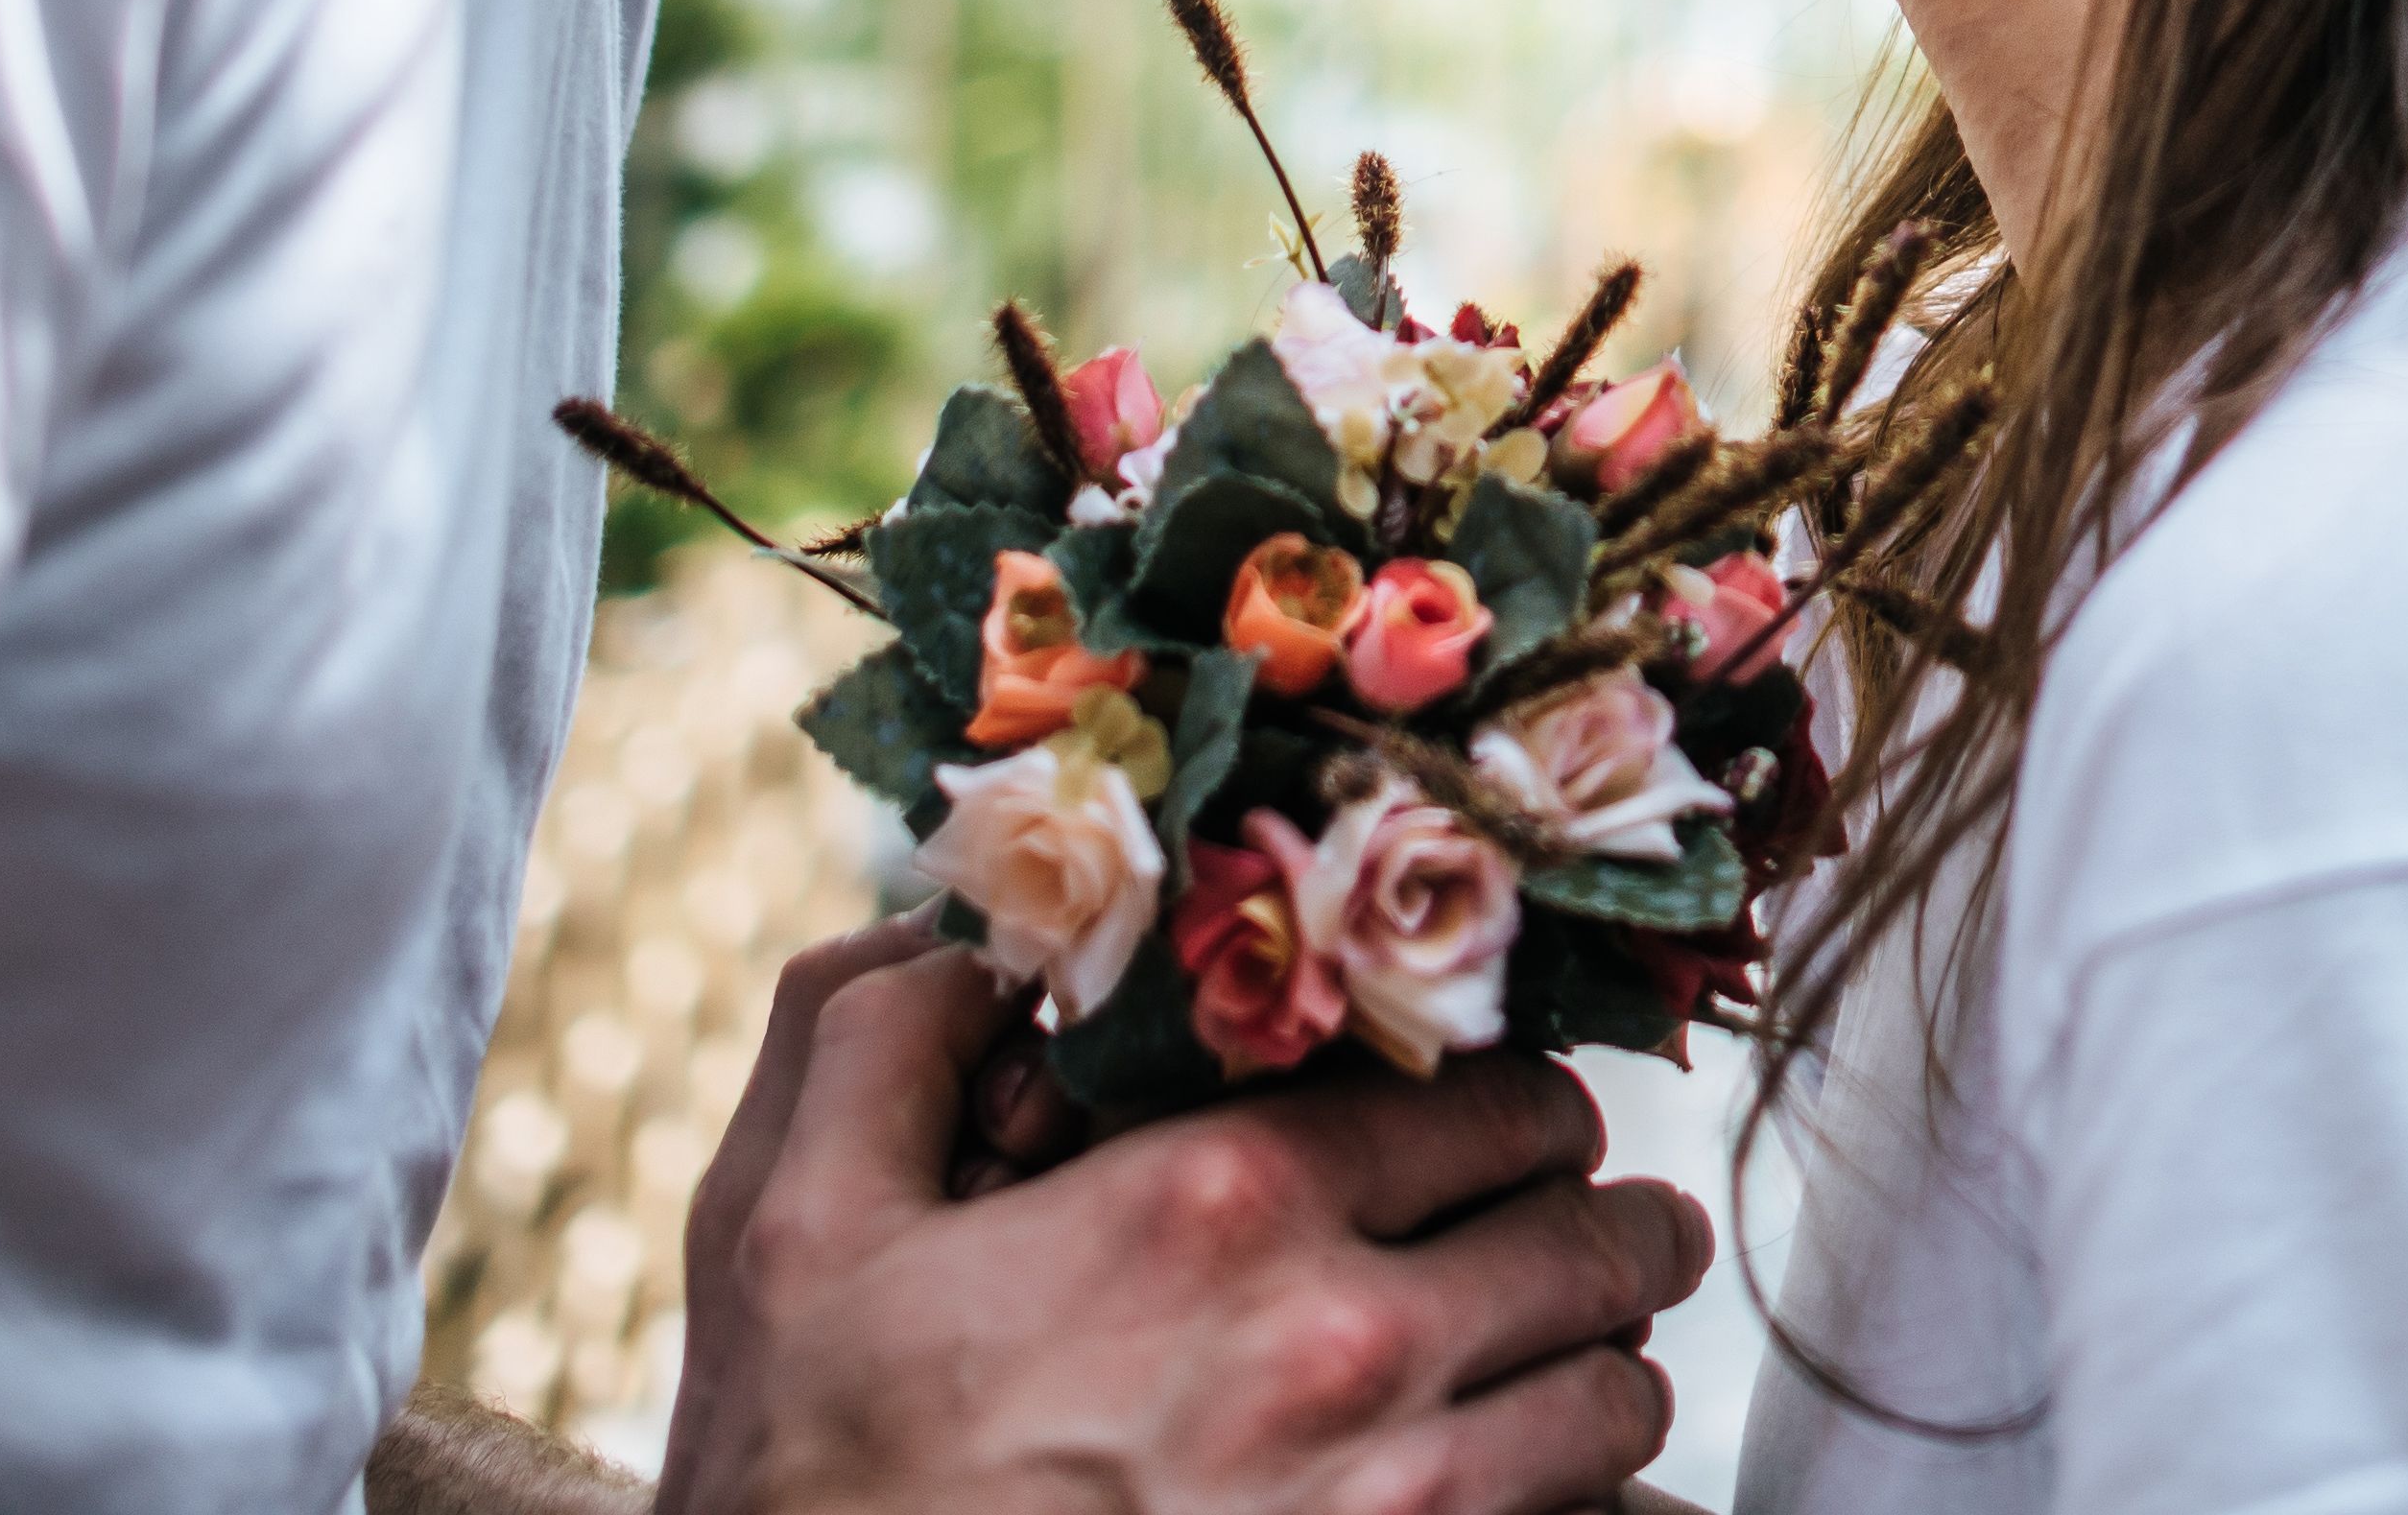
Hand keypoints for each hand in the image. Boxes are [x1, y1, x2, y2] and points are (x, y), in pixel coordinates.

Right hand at [661, 926, 1713, 1514]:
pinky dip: (1583, 1487)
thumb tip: (963, 946)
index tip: (1483, 1128)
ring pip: (1618, 1385)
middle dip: (1582, 1218)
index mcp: (1214, 1205)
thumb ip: (881, 1047)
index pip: (1492, 1088)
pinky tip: (1525, 1479)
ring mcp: (1393, 1493)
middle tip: (1546, 1235)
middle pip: (1593, 1227)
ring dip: (1595, 1362)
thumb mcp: (789, 1239)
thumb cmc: (815, 1483)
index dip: (1503, 1101)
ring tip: (1556, 1361)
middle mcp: (1335, 1339)